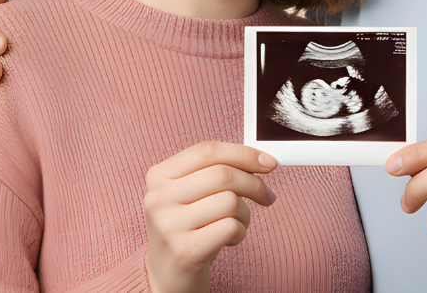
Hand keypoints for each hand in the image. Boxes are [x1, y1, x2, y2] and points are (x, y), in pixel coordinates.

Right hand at [144, 142, 277, 292]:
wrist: (167, 276)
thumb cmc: (189, 230)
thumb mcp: (193, 195)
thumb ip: (217, 172)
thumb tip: (262, 159)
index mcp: (159, 175)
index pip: (207, 150)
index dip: (243, 153)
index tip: (268, 162)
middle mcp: (158, 198)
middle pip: (222, 174)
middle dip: (254, 184)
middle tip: (267, 196)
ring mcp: (169, 224)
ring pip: (230, 201)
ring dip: (246, 214)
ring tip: (237, 224)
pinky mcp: (184, 250)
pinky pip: (231, 227)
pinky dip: (241, 232)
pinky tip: (230, 239)